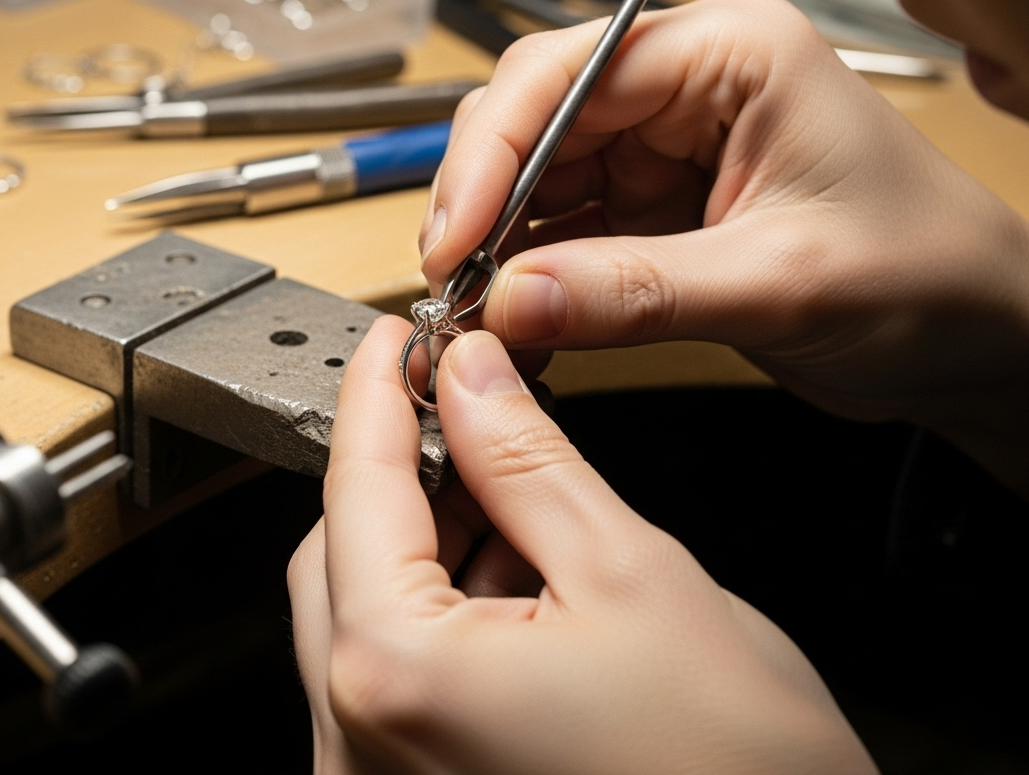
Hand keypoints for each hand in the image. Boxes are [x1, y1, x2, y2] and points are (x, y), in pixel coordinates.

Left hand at [289, 317, 876, 773]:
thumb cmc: (733, 774)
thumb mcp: (630, 574)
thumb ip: (528, 460)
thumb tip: (474, 382)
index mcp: (397, 675)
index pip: (355, 489)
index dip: (375, 396)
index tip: (392, 343)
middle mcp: (360, 744)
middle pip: (340, 555)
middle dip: (406, 471)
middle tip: (468, 411)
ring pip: (365, 614)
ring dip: (428, 542)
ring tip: (515, 497)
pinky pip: (396, 678)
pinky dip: (441, 613)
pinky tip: (514, 576)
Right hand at [419, 0, 1028, 485]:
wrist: (976, 338)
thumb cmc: (928, 274)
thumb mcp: (779, 282)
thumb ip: (637, 291)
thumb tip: (511, 300)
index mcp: (729, 52)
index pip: (568, 74)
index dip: (493, 153)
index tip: (454, 236)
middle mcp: (685, 86)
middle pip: (533, 118)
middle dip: (481, 200)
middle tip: (449, 281)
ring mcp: (662, 147)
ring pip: (535, 180)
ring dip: (495, 246)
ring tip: (469, 312)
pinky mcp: (651, 209)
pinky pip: (561, 233)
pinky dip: (527, 279)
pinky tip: (510, 321)